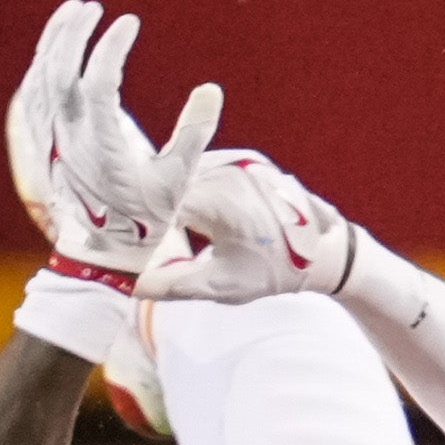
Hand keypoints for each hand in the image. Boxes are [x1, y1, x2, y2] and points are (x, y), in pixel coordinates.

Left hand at [6, 0, 220, 280]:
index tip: (129, 22)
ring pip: (42, 80)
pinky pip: (33, 94)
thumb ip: (194, 134)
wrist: (103, 248)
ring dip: (55, 41)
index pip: (98, 85)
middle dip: (73, 34)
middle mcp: (70, 139)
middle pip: (59, 74)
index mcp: (103, 146)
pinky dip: (41, 63)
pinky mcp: (46, 142)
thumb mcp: (179, 179)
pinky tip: (55, 44)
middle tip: (93, 6)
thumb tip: (211, 89)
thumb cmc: (146, 216)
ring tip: (74, 10)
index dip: (110, 49)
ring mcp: (53, 140)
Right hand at [138, 151, 358, 304]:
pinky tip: (178, 208)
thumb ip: (175, 284)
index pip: (160, 199)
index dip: (135, 217)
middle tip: (125, 230)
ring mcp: (239, 160)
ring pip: (185, 171)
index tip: (116, 234)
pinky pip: (204, 166)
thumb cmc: (278, 270)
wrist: (328, 250)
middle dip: (148, 204)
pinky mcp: (246, 159)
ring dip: (167, 192)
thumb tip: (131, 283)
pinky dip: (188, 184)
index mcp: (220, 199)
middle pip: (169, 181)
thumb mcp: (224, 285)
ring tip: (150, 222)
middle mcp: (229, 170)